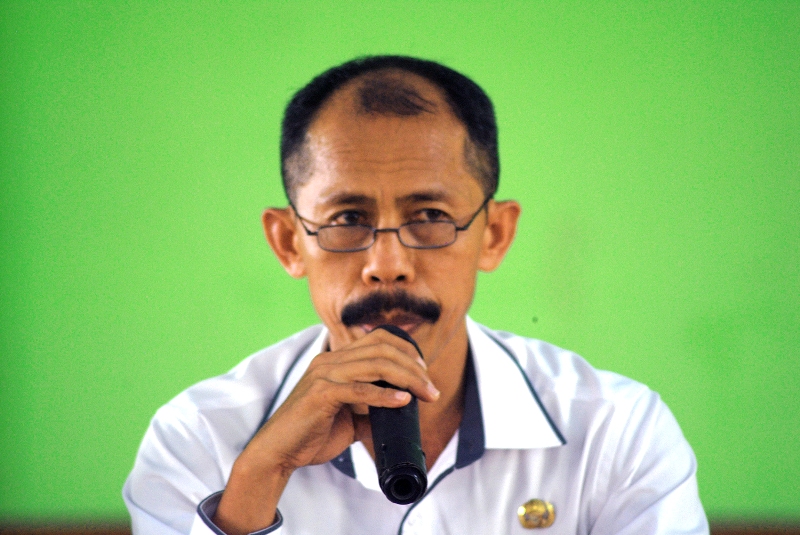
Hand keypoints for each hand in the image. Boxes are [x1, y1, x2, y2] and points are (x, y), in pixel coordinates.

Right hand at [212, 328, 439, 534]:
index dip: (406, 349)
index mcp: (335, 360)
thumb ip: (371, 410)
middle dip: (414, 367)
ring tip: (426, 394)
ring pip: (375, 365)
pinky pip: (359, 389)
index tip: (424, 371)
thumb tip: (400, 412)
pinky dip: (385, 395)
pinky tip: (402, 401)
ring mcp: (323, 374)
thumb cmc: (312, 434)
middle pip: (382, 349)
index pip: (377, 338)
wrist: (279, 452)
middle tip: (431, 389)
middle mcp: (329, 360)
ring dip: (407, 379)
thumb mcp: (349, 418)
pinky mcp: (321, 394)